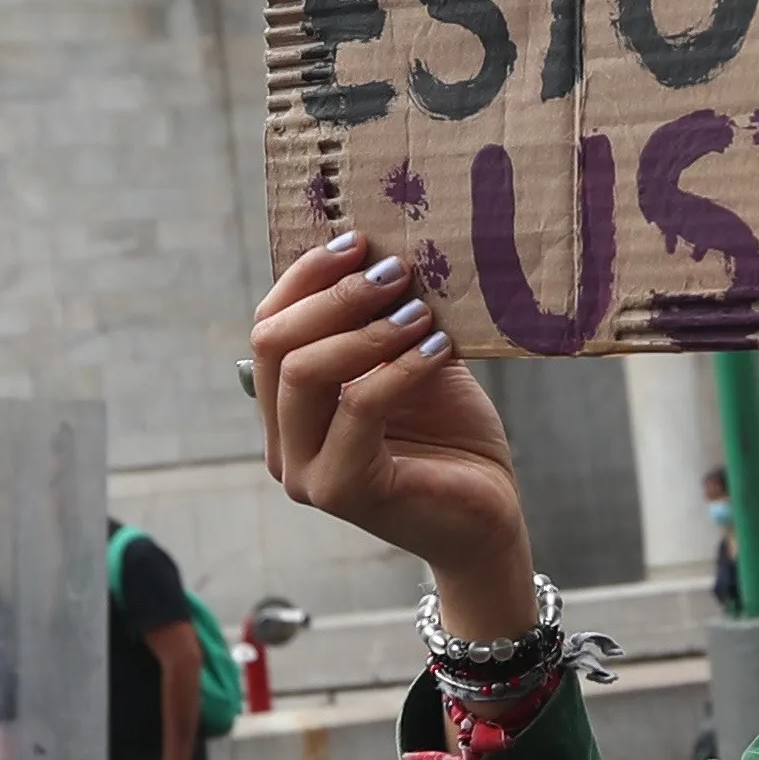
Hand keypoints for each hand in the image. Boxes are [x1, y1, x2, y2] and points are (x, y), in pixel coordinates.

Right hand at [254, 232, 535, 617]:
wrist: (488, 519)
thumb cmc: (451, 439)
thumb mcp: (415, 363)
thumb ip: (388, 321)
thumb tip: (385, 250)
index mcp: (288, 409)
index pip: (269, 326)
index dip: (306, 276)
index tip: (359, 240)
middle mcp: (283, 442)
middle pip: (274, 343)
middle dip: (334, 295)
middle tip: (395, 270)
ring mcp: (305, 471)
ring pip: (304, 372)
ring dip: (366, 329)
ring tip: (421, 310)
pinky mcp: (343, 490)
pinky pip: (359, 406)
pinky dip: (400, 367)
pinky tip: (439, 348)